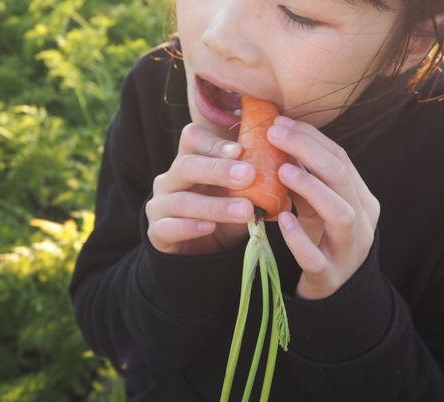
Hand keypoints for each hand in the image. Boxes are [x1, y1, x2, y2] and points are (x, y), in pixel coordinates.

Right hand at [146, 123, 259, 254]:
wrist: (200, 250)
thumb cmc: (222, 216)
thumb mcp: (241, 199)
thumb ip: (260, 193)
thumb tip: (286, 197)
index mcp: (191, 161)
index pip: (192, 138)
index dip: (214, 142)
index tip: (240, 150)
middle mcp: (171, 179)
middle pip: (187, 165)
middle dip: (218, 169)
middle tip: (248, 175)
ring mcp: (160, 204)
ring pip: (182, 200)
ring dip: (215, 205)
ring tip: (244, 210)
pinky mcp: (156, 231)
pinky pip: (169, 227)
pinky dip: (190, 227)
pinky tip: (209, 228)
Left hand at [267, 116, 379, 299]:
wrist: (333, 293)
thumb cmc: (321, 241)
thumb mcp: (316, 207)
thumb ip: (306, 179)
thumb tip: (279, 140)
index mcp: (361, 199)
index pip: (340, 158)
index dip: (310, 137)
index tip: (279, 123)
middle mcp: (362, 221)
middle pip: (341, 177)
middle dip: (307, 150)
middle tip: (274, 135)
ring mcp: (349, 250)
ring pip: (340, 213)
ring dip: (311, 188)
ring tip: (283, 171)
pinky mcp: (330, 276)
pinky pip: (317, 257)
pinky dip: (299, 238)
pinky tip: (284, 220)